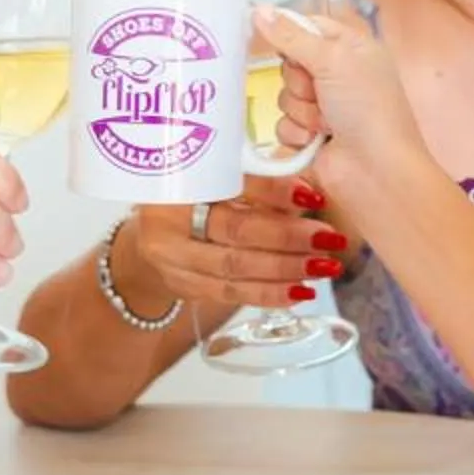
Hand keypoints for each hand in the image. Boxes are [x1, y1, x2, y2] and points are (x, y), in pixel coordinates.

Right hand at [119, 177, 348, 312]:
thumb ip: (254, 185)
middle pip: (236, 231)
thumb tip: (308, 192)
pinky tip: (299, 291)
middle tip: (327, 238)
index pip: (231, 184)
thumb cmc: (188, 201)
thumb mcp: (211, 180)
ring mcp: (172, 258)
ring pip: (235, 268)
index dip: (274, 192)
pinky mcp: (183, 286)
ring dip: (285, 269)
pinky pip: (230, 294)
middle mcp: (169, 219)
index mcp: (179, 181)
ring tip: (323, 267)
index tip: (312, 196)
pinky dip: (268, 294)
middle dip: (288, 237)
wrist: (145, 240)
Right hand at [250, 3, 426, 200]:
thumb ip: (292, 36)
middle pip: (289, 62)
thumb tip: (258, 9)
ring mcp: (323, 107)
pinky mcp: (309, 136)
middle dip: (299, 79)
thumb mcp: (333, 60)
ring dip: (301, 110)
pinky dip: (297, 133)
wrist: (376, 172)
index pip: (308, 26)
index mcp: (352, 48)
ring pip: (283, 95)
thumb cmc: (366, 108)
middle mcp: (338, 75)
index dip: (290, 32)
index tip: (272, 35)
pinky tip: (316, 141)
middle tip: (320, 91)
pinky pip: (282, 124)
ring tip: (326, 122)